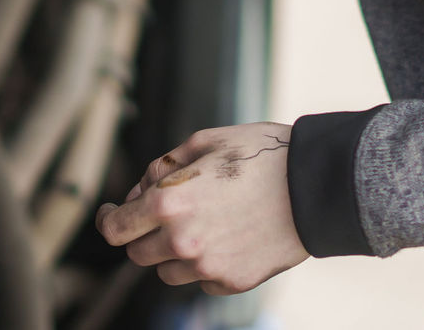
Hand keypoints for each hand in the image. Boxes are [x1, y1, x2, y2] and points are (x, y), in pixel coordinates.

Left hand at [95, 123, 307, 294]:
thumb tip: (139, 193)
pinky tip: (229, 237)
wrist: (315, 186)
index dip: (109, 219)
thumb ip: (162, 168)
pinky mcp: (230, 283)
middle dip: (145, 232)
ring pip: (167, 272)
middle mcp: (181, 241)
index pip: (116, 228)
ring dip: (174, 251)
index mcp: (168, 203)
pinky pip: (201, 280)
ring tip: (205, 222)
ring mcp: (206, 267)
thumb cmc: (260, 155)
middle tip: (169, 211)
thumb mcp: (205, 141)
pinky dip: (205, 263)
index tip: (112, 213)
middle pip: (138, 253)